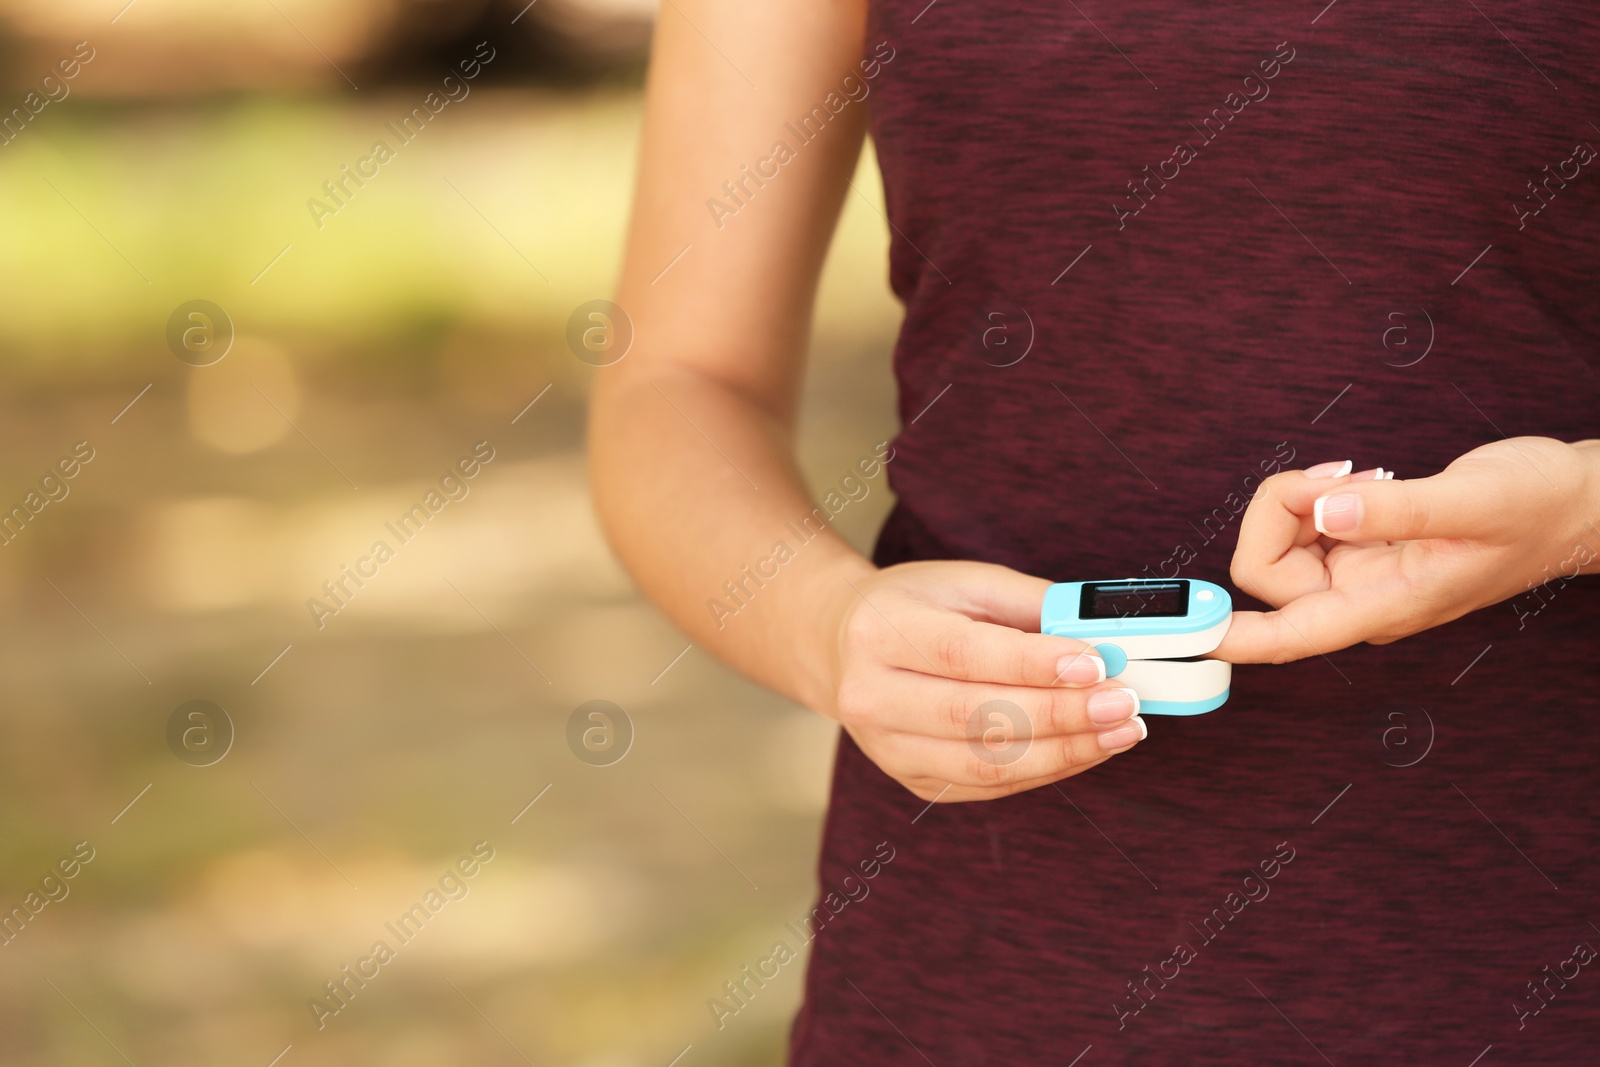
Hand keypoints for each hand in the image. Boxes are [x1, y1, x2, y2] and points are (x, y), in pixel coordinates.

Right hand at [812, 560, 1146, 802]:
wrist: (841, 645)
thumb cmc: (915, 607)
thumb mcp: (965, 582)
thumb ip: (1032, 606)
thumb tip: (1104, 638)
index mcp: (880, 632)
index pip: (964, 655)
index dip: (1034, 664)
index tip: (1097, 664)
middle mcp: (871, 694)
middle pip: (976, 716)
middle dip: (1061, 713)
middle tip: (1124, 703)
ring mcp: (887, 746)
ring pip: (984, 763)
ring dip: (1064, 751)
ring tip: (1120, 731)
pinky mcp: (910, 779)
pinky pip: (986, 785)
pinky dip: (1045, 769)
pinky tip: (1085, 749)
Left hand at [1215, 438, 1599, 663]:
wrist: (1573, 502)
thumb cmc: (1536, 508)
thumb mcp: (1471, 503)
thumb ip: (1395, 512)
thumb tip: (1325, 513)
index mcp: (1380, 608)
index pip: (1284, 637)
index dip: (1224, 637)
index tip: (1177, 631)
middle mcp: (1357, 598)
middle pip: (1264, 571)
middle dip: (1281, 511)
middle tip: (1340, 478)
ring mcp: (1356, 572)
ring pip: (1279, 541)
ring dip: (1300, 498)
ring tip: (1363, 479)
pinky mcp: (1360, 544)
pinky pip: (1304, 522)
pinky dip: (1316, 494)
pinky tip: (1365, 482)